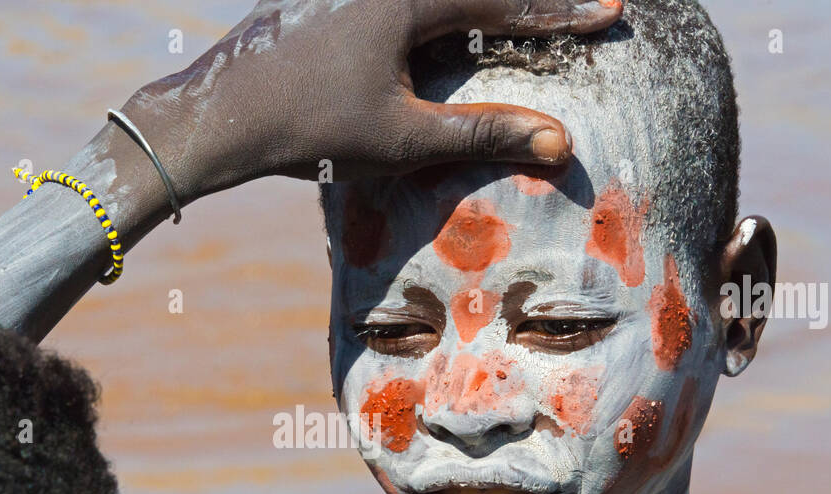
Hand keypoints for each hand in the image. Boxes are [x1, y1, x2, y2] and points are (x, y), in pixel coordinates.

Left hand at [124, 0, 622, 199]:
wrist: (218, 117)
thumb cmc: (310, 130)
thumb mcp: (402, 138)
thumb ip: (483, 132)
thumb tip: (561, 142)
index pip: (503, 1)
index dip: (560, 11)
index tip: (612, 10)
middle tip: (572, 5)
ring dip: (477, 4)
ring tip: (514, 18)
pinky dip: (436, 8)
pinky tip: (446, 24)